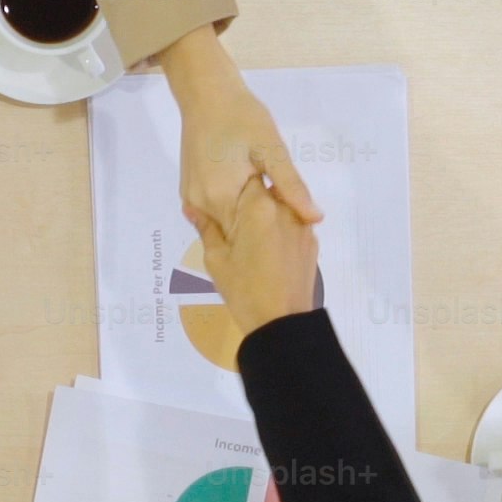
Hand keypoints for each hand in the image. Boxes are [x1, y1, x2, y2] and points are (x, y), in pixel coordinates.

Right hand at [154, 27, 320, 235]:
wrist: (207, 93)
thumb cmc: (242, 116)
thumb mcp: (272, 150)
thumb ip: (291, 187)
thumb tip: (316, 218)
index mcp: (221, 198)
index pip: (251, 236)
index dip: (274, 232)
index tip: (292, 221)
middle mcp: (199, 205)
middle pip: (236, 232)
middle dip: (260, 227)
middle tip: (282, 206)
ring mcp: (191, 199)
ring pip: (225, 224)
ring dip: (246, 220)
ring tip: (266, 198)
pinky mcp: (189, 192)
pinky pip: (214, 213)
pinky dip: (233, 210)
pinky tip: (248, 193)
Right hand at [197, 158, 321, 343]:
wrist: (282, 323)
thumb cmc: (244, 290)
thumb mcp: (216, 259)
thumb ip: (206, 227)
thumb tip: (191, 207)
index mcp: (259, 207)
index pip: (246, 177)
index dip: (234, 185)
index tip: (224, 201)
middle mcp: (286, 208)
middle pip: (266, 191)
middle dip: (249, 202)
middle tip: (234, 227)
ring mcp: (302, 225)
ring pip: (281, 207)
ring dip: (266, 216)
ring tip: (251, 243)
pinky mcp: (311, 242)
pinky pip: (292, 226)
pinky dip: (279, 232)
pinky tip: (268, 254)